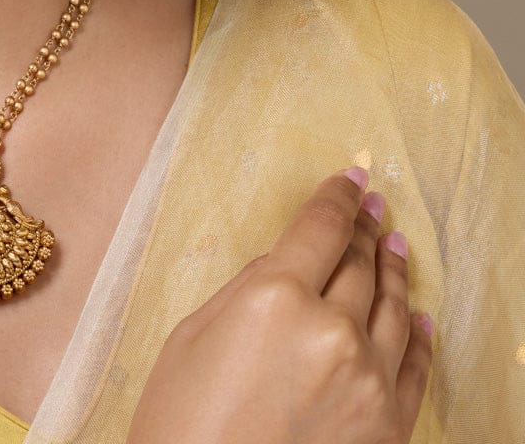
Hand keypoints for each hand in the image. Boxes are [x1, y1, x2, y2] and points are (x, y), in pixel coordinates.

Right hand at [125, 168, 432, 443]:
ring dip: (394, 270)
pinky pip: (414, 367)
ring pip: (392, 307)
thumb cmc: (180, 421)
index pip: (320, 228)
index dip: (337, 197)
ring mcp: (366, 380)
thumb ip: (244, 289)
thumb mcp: (194, 335)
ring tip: (395, 244)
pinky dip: (417, 334)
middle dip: (365, 229)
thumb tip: (283, 263)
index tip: (350, 177)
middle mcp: (329, 330)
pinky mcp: (387, 425)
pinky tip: (415, 313)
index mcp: (273, 298)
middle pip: (358, 264)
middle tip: (372, 206)